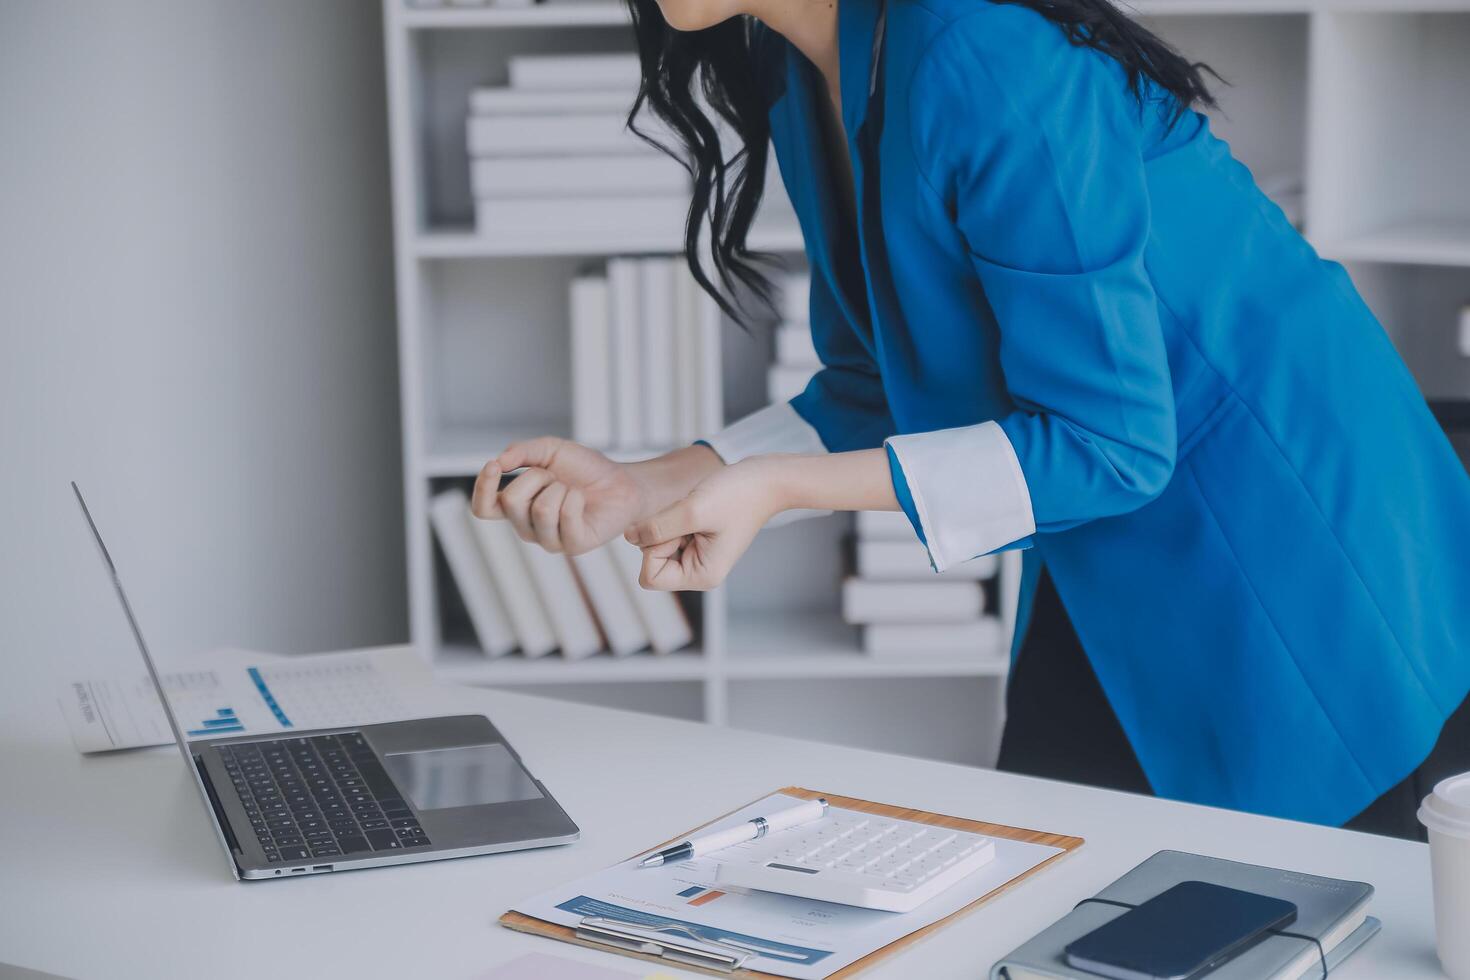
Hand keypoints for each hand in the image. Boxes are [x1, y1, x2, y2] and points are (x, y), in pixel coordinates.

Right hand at [471, 437, 645, 555]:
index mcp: (517, 508)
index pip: (483, 508)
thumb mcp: (549, 450)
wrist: (622, 481)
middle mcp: (529, 528)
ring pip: (539, 510)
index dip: (482, 488)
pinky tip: (583, 501)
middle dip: (536, 478)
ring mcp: (550, 540)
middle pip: (511, 502)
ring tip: (572, 490)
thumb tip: (497, 462)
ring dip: (559, 488)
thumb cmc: (585, 469)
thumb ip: (521, 452)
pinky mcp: (574, 545)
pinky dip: (576, 499)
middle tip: (557, 478)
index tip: (493, 465)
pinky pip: (565, 516)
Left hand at [625, 457, 789, 590]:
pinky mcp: (696, 541)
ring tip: (696, 511)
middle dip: (661, 535)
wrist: (765, 479)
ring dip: (668, 523)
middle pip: (652, 563)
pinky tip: (696, 509)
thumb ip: (656, 528)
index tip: (678, 528)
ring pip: (658, 546)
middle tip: (690, 517)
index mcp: (702, 576)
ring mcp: (698, 557)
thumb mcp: (691, 511)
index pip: (650, 577)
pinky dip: (675, 518)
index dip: (653, 549)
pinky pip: (668, 533)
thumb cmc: (738, 495)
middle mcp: (699, 572)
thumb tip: (629, 537)